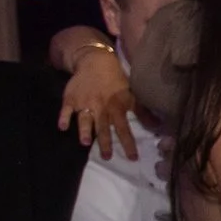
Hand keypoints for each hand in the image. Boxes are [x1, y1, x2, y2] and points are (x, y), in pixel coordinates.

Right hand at [58, 46, 138, 160]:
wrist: (96, 62)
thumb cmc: (117, 81)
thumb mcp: (132, 95)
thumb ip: (143, 113)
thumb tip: (159, 126)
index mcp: (117, 108)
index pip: (124, 129)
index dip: (129, 144)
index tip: (133, 158)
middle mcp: (101, 108)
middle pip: (104, 128)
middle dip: (105, 143)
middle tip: (106, 157)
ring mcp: (84, 103)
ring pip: (85, 119)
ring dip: (85, 131)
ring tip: (84, 143)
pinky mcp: (70, 98)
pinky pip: (66, 109)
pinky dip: (63, 117)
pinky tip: (62, 127)